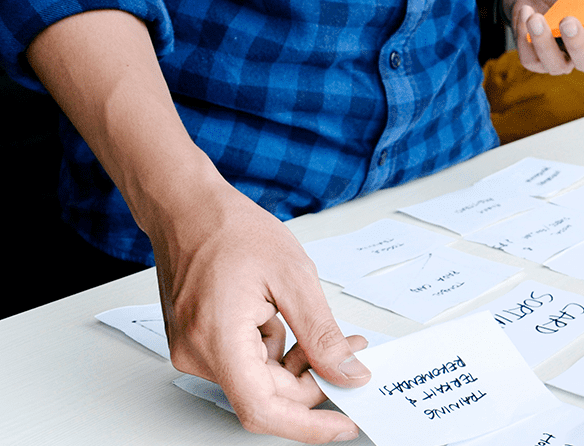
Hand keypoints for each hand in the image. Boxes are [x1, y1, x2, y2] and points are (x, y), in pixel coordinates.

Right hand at [26, 9, 370, 442]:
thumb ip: (322, 334)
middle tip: (353, 355)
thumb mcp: (294, 278)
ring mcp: (195, 350)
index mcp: (219, 342)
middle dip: (316, 382)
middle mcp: (198, 354)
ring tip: (332, 334)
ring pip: (260, 381)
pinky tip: (293, 324)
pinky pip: (246, 363)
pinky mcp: (199, 342)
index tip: (344, 425)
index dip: (309, 426)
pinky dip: (278, 353)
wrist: (185, 206)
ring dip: (300, 365)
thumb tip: (347, 373)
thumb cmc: (229, 229)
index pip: (264, 411)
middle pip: (267, 397)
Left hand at [510, 0, 583, 73]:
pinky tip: (526, 13)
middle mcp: (583, 53)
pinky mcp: (536, 62)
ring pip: (556, 65)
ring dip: (544, 42)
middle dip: (577, 44)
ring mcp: (560, 61)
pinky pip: (530, 58)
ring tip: (536, 18)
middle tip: (569, 22)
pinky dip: (524, 35)